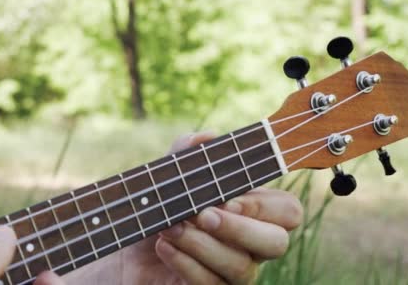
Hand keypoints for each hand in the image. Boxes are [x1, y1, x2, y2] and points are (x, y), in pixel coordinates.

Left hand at [40, 132, 302, 284]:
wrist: (120, 250)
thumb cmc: (152, 211)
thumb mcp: (164, 179)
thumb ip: (184, 155)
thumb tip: (208, 137)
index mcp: (249, 212)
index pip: (286, 211)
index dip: (262, 205)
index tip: (226, 198)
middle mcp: (247, 245)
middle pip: (278, 243)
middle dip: (240, 228)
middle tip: (204, 214)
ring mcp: (230, 274)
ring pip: (243, 268)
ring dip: (203, 244)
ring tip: (169, 228)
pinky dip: (186, 263)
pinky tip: (162, 246)